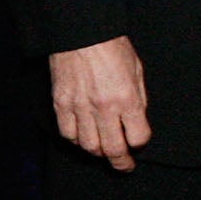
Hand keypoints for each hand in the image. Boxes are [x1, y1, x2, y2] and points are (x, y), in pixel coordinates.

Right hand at [49, 35, 149, 170]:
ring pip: (88, 146)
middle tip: (125, 166)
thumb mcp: (137, 70)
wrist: (81, 33)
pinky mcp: (60, 105)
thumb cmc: (112, 47)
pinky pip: (67, 134)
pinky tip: (84, 138)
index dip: (140, 143)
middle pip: (112, 149)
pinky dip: (77, 141)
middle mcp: (103, 107)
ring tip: (105, 152)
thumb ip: (138, 98)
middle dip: (121, 162)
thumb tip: (137, 121)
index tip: (139, 143)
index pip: (137, 136)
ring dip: (99, 153)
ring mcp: (79, 108)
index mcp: (127, 98)